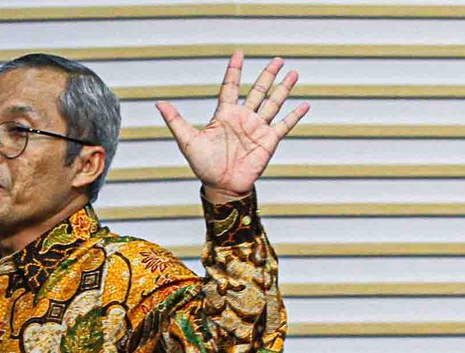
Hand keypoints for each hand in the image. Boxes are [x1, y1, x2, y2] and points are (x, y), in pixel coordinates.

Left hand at [157, 50, 309, 201]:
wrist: (221, 186)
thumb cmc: (203, 166)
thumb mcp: (187, 141)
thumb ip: (176, 120)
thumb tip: (159, 103)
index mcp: (224, 114)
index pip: (231, 86)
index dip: (234, 70)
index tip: (239, 53)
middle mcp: (243, 118)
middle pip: (258, 90)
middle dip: (267, 75)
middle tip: (278, 59)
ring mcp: (257, 128)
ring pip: (273, 103)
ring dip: (283, 88)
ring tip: (293, 73)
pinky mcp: (268, 141)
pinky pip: (284, 125)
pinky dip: (295, 115)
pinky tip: (304, 104)